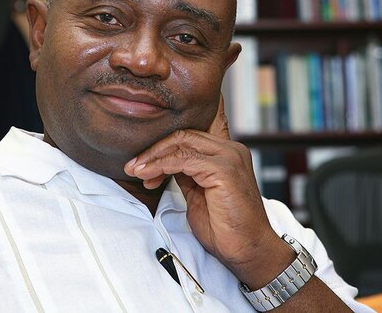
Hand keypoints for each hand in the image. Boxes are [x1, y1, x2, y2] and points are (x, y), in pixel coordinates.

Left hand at [123, 95, 289, 286]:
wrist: (248, 250)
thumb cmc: (226, 227)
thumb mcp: (199, 194)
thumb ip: (187, 174)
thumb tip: (165, 164)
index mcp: (227, 153)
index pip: (193, 132)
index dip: (166, 139)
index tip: (142, 158)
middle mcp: (231, 149)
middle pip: (183, 134)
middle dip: (154, 150)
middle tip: (133, 167)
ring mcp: (229, 157)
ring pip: (181, 143)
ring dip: (153, 157)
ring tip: (136, 172)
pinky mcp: (223, 170)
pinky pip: (183, 160)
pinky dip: (161, 166)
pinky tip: (149, 177)